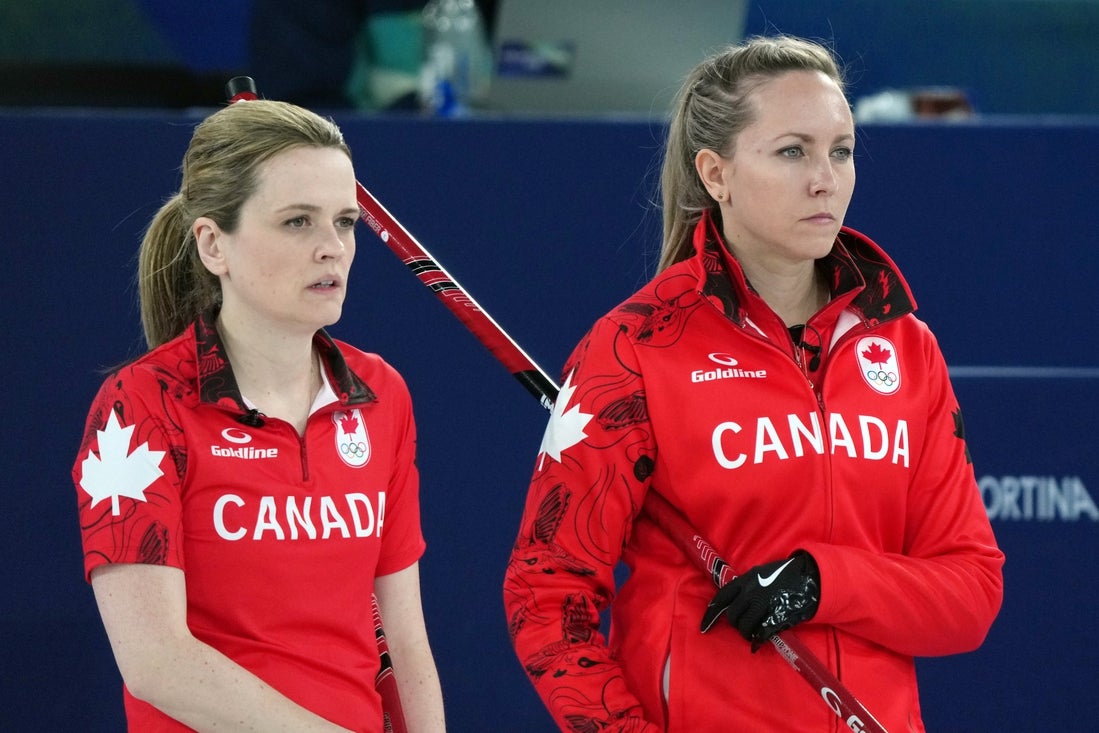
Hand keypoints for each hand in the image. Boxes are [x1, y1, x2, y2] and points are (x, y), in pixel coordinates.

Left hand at [700, 551, 819, 651]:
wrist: (810, 578)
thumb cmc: (785, 575)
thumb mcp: (761, 573)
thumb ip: (746, 586)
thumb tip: (734, 602)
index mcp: (746, 580)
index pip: (721, 598)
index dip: (711, 615)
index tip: (704, 627)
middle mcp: (751, 592)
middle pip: (733, 616)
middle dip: (736, 624)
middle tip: (744, 626)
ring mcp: (764, 605)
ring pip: (745, 627)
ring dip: (747, 634)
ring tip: (753, 634)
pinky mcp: (776, 617)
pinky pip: (760, 634)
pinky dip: (758, 641)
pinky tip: (758, 643)